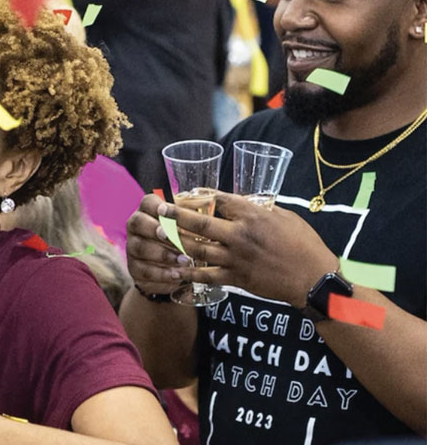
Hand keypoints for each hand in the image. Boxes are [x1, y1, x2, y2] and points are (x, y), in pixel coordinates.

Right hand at [125, 193, 187, 295]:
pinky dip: (162, 274)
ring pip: (140, 247)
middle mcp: (136, 226)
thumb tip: (208, 202)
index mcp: (149, 211)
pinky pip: (144, 270)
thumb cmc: (184, 240)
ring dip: (163, 254)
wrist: (174, 269)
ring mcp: (132, 247)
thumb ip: (193, 215)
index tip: (165, 210)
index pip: (147, 202)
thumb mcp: (189, 226)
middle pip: (137, 222)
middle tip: (171, 236)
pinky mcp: (134, 267)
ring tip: (185, 260)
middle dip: (155, 229)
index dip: (155, 206)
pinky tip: (177, 275)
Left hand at [164, 192, 339, 306]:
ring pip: (197, 248)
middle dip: (176, 215)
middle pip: (200, 223)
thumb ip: (261, 210)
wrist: (313, 279)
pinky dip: (187, 271)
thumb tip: (244, 204)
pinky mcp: (235, 277)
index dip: (201, 195)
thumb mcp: (285, 217)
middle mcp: (240, 235)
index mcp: (253, 216)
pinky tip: (173, 267)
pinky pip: (205, 274)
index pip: (220, 200)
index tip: (186, 193)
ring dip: (175, 241)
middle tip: (159, 209)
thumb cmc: (304, 244)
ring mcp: (235, 258)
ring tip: (157, 235)